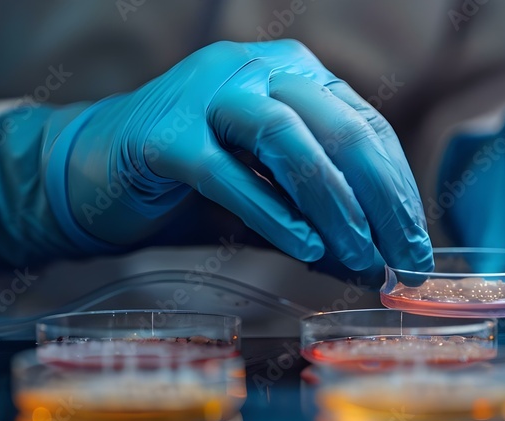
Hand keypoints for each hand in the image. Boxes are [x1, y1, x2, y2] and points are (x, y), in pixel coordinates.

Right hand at [0, 40, 431, 273]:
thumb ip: (321, 224)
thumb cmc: (191, 185)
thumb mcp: (271, 201)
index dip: (398, 189)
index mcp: (294, 76)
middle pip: (339, 128)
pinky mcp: (164, 133)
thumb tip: (378, 267)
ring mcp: (207, 93)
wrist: (89, 172)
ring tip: (360, 256)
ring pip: (289, 140)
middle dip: (380, 200)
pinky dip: (272, 212)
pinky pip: (229, 173)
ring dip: (333, 204)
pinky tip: (305, 248)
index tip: (415, 245)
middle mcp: (257, 70)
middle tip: (402, 257)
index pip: (366, 128)